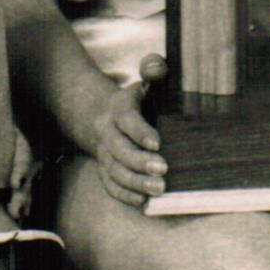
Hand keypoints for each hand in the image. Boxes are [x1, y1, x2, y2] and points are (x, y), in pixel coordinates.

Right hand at [80, 61, 168, 209]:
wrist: (104, 117)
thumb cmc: (137, 100)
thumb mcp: (144, 82)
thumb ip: (153, 70)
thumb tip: (157, 67)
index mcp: (119, 109)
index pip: (127, 120)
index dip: (140, 132)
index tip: (158, 144)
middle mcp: (108, 133)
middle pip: (120, 150)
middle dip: (140, 163)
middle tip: (164, 171)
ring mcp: (105, 154)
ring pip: (115, 172)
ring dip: (136, 183)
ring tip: (159, 189)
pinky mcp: (106, 170)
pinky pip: (111, 186)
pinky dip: (126, 195)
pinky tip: (143, 201)